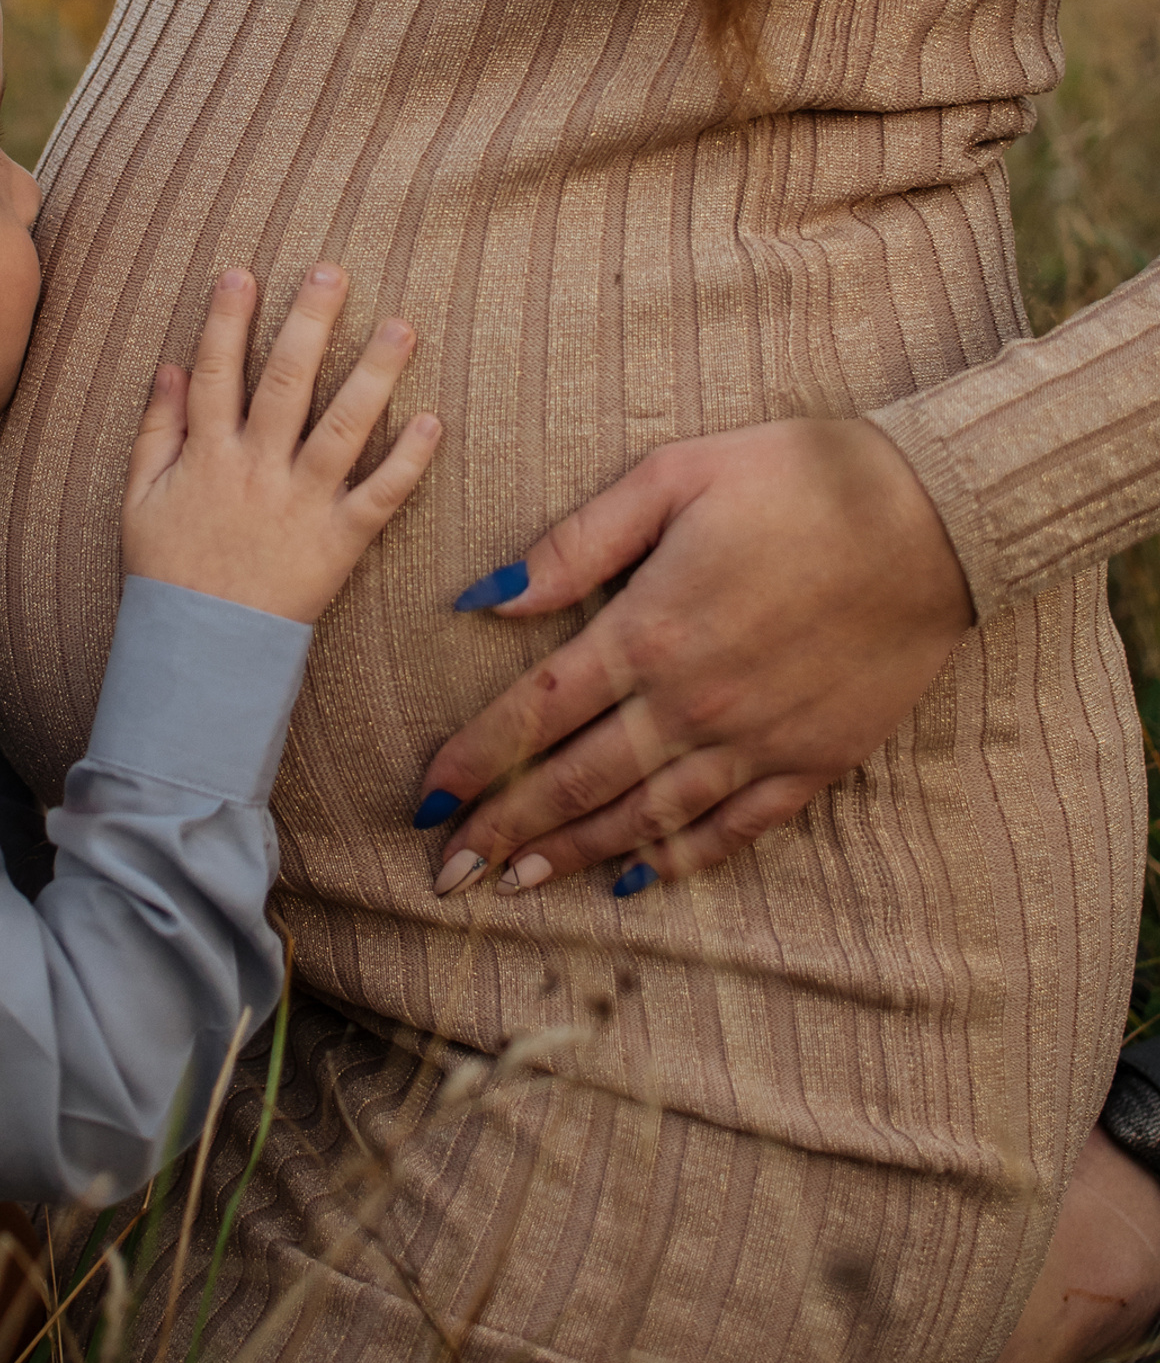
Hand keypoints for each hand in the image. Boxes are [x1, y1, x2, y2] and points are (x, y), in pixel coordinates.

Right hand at [124, 264, 440, 624]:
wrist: (202, 650)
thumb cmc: (167, 571)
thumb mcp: (140, 498)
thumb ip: (156, 429)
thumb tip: (170, 365)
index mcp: (206, 457)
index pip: (216, 374)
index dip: (227, 321)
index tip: (242, 272)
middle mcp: (255, 472)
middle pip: (284, 384)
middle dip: (308, 322)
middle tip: (332, 270)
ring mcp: (301, 505)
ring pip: (342, 428)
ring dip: (373, 374)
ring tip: (402, 326)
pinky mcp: (339, 543)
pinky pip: (379, 497)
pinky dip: (408, 462)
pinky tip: (432, 421)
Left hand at [418, 419, 973, 896]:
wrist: (936, 517)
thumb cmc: (801, 478)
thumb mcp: (675, 477)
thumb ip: (578, 544)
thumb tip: (488, 596)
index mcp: (650, 631)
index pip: (533, 714)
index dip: (472, 762)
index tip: (426, 799)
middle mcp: (694, 703)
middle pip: (574, 783)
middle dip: (502, 831)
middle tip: (446, 871)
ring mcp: (755, 742)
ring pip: (644, 819)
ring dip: (572, 856)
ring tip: (515, 886)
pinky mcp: (813, 762)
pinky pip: (733, 831)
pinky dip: (678, 861)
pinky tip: (635, 882)